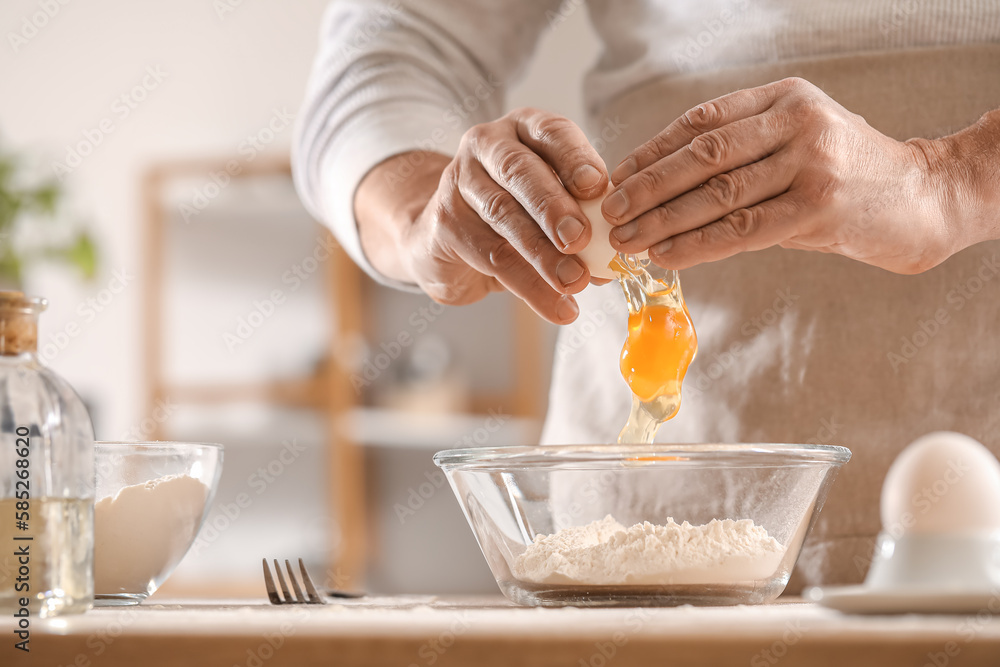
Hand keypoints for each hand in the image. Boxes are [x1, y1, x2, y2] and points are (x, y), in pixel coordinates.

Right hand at [356, 108, 608, 323]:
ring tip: (574, 282)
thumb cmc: (513, 211)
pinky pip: (490, 255)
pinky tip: (555, 305)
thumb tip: (615, 262)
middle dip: (553, 206)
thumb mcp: (551, 203)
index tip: (597, 187)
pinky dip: (528, 285)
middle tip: (580, 239)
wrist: (447, 235)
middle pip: (520, 172)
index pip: (552, 133)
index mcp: (525, 130)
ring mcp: (460, 180)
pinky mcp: (446, 222)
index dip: (575, 158)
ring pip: (503, 216)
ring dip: (542, 254)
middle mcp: (488, 145)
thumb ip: (582, 220)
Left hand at [601, 77, 967, 273]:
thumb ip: (742, 155)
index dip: (652, 151)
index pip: (701, 121)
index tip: (617, 177)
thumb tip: (663, 190)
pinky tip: (668, 254)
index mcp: (783, 98)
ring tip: (628, 239)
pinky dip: (699, 244)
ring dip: (664, 220)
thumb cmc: (846, 176)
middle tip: (611, 211)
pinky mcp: (820, 207)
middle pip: (703, 155)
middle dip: (649, 186)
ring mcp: (811, 162)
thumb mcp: (796, 143)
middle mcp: (796, 121)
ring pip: (718, 194)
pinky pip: (744, 229)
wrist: (923, 198)